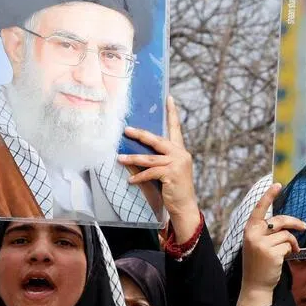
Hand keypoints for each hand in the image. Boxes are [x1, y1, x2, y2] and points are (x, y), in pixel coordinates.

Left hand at [119, 97, 199, 241]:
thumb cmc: (174, 189)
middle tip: (126, 130)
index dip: (172, 113)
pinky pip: (151, 173)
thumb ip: (159, 160)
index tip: (168, 98)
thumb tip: (137, 154)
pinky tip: (131, 181)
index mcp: (180, 150)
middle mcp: (181, 154)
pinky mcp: (172, 174)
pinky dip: (139, 177)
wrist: (185, 206)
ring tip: (119, 159)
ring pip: (150, 158)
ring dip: (132, 159)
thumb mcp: (168, 171)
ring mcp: (177, 163)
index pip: (176, 128)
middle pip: (157, 140)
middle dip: (140, 135)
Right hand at [235, 183, 305, 305]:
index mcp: (249, 230)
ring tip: (290, 251)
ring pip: (286, 235)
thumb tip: (289, 223)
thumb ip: (267, 232)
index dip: (268, 196)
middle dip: (294, 223)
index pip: (259, 209)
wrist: (255, 284)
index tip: (277, 184)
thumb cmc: (258, 263)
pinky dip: (291, 251)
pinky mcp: (272, 253)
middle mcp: (253, 235)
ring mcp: (262, 244)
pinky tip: (285, 258)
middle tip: (304, 226)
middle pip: (279, 220)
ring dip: (292, 243)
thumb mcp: (258, 243)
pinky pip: (289, 246)